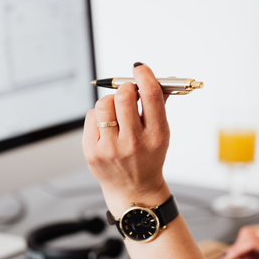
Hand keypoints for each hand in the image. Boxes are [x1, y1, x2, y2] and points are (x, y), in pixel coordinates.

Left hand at [82, 64, 170, 213]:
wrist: (134, 189)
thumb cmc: (148, 157)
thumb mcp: (161, 133)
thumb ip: (160, 104)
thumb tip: (166, 78)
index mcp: (156, 135)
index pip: (150, 95)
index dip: (144, 75)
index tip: (139, 68)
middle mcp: (134, 142)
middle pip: (124, 97)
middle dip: (125, 88)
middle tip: (128, 91)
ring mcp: (111, 148)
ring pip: (104, 104)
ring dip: (110, 101)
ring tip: (116, 111)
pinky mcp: (92, 151)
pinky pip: (92, 116)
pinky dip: (99, 115)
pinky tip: (107, 126)